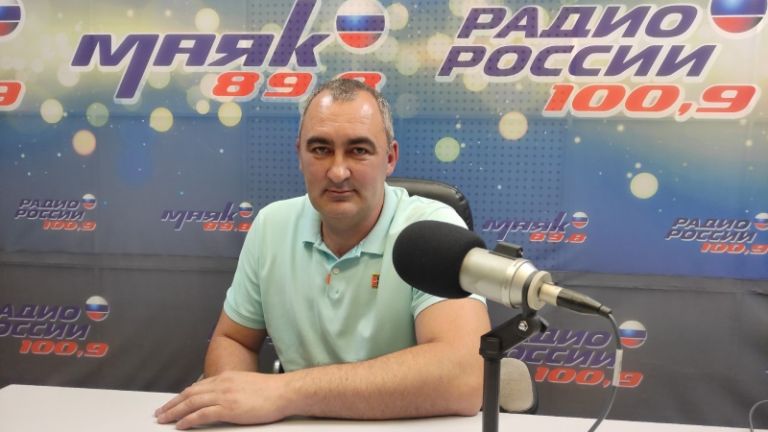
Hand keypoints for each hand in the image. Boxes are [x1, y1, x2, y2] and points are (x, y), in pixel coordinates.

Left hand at [155, 371, 290, 429]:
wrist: (284, 392)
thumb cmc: (271, 391)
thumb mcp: (247, 385)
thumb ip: (232, 390)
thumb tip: (224, 399)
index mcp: (227, 378)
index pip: (198, 386)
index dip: (183, 395)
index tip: (175, 402)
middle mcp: (222, 384)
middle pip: (190, 394)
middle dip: (173, 404)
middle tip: (161, 412)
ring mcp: (225, 396)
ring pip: (192, 403)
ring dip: (175, 412)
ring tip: (164, 419)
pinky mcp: (228, 409)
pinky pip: (202, 415)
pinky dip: (189, 420)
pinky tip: (181, 425)